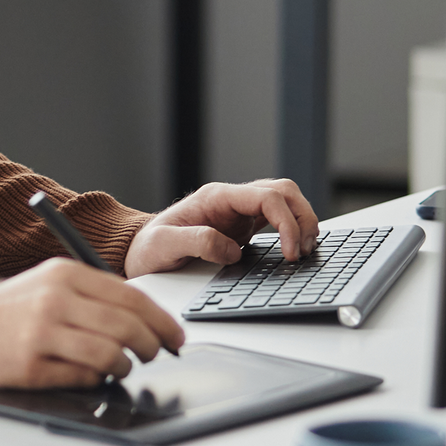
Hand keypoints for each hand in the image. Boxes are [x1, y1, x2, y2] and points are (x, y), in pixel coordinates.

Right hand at [0, 259, 184, 393]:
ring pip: (110, 355)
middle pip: (127, 326)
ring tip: (120, 367)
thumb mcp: (46, 285)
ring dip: (124, 366)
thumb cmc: (4, 311)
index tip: (175, 336)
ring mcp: (41, 334)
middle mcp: (54, 300)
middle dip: (151, 346)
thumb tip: (145, 320)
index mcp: (64, 274)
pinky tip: (88, 375)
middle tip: (155, 355)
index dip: (162, 320)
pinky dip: (94, 380)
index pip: (131, 296)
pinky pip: (82, 378)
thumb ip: (91, 296)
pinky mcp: (30, 366)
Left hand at [122, 178, 319, 277]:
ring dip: (302, 222)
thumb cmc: (148, 247)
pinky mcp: (243, 228)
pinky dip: (293, 231)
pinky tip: (296, 249)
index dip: (286, 222)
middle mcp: (231, 200)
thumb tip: (231, 250)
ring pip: (285, 202)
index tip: (291, 251)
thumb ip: (196, 242)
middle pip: (283, 192)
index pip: (265, 196)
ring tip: (305, 251)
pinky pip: (278, 220)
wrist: (140, 253)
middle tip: (305, 250)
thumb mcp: (163, 245)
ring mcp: (239, 213)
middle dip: (302, 217)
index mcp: (216, 197)